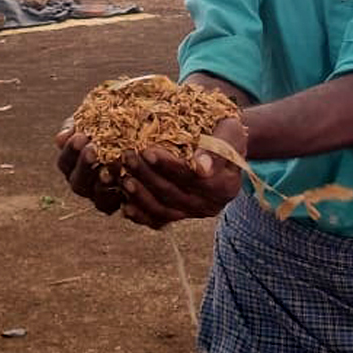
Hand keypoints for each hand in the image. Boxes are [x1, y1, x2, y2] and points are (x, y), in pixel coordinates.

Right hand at [54, 116, 123, 214]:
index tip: (81, 136)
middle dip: (84, 165)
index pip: (65, 161)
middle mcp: (83, 183)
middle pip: (77, 182)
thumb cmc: (111, 123)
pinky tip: (128, 178)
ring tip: (114, 164)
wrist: (137, 132)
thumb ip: (76, 127)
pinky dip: (119, 194)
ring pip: (95, 195)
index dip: (71, 151)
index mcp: (72, 164)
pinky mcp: (118, 203)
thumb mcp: (93, 119)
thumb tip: (60, 139)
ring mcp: (99, 195)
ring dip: (102, 182)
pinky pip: (114, 204)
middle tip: (93, 150)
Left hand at [119, 115, 246, 229]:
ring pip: (162, 209)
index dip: (168, 167)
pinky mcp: (180, 216)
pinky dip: (140, 214)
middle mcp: (211, 205)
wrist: (223, 147)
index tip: (147, 151)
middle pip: (173, 194)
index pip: (192, 178)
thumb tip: (201, 168)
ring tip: (122, 176)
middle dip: (146, 175)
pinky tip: (124, 204)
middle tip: (127, 156)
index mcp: (226, 186)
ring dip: (139, 195)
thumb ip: (217, 149)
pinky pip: (157, 219)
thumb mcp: (230, 132)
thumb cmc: (225, 133)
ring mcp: (194, 213)